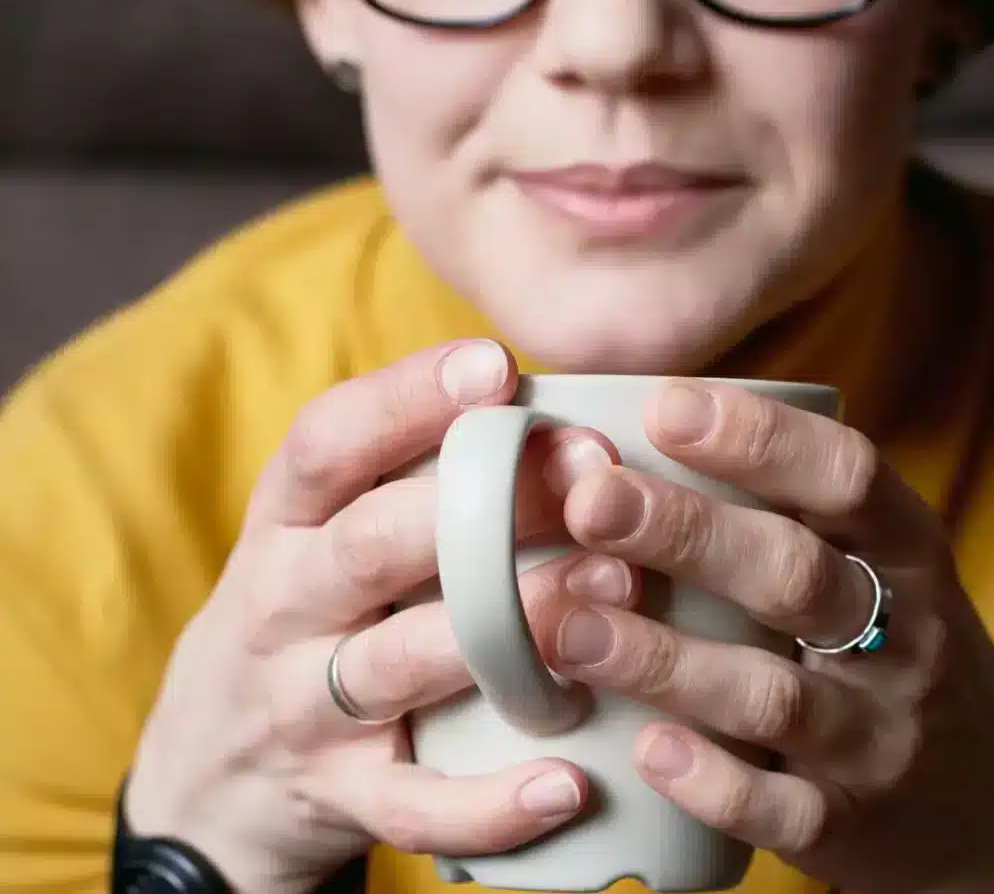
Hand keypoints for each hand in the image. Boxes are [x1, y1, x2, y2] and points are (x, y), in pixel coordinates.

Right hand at [126, 340, 633, 893]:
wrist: (207, 761)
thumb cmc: (308, 607)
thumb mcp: (319, 530)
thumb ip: (404, 475)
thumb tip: (552, 415)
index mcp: (286, 520)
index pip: (327, 441)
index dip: (407, 398)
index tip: (496, 365)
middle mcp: (284, 602)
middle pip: (373, 543)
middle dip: (484, 507)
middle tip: (590, 476)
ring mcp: (304, 704)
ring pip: (403, 662)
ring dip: (510, 628)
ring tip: (609, 593)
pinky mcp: (337, 794)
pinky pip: (412, 805)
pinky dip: (488, 804)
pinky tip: (567, 782)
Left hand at [552, 380, 993, 893]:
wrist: (989, 807)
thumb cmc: (893, 642)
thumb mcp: (874, 561)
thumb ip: (786, 504)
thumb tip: (637, 428)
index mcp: (905, 549)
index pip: (846, 476)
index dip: (759, 440)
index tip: (666, 408)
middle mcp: (906, 636)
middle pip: (796, 574)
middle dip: (689, 533)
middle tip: (592, 502)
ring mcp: (881, 737)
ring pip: (774, 694)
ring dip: (667, 660)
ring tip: (571, 629)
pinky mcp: (852, 825)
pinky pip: (782, 811)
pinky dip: (714, 783)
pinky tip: (648, 750)